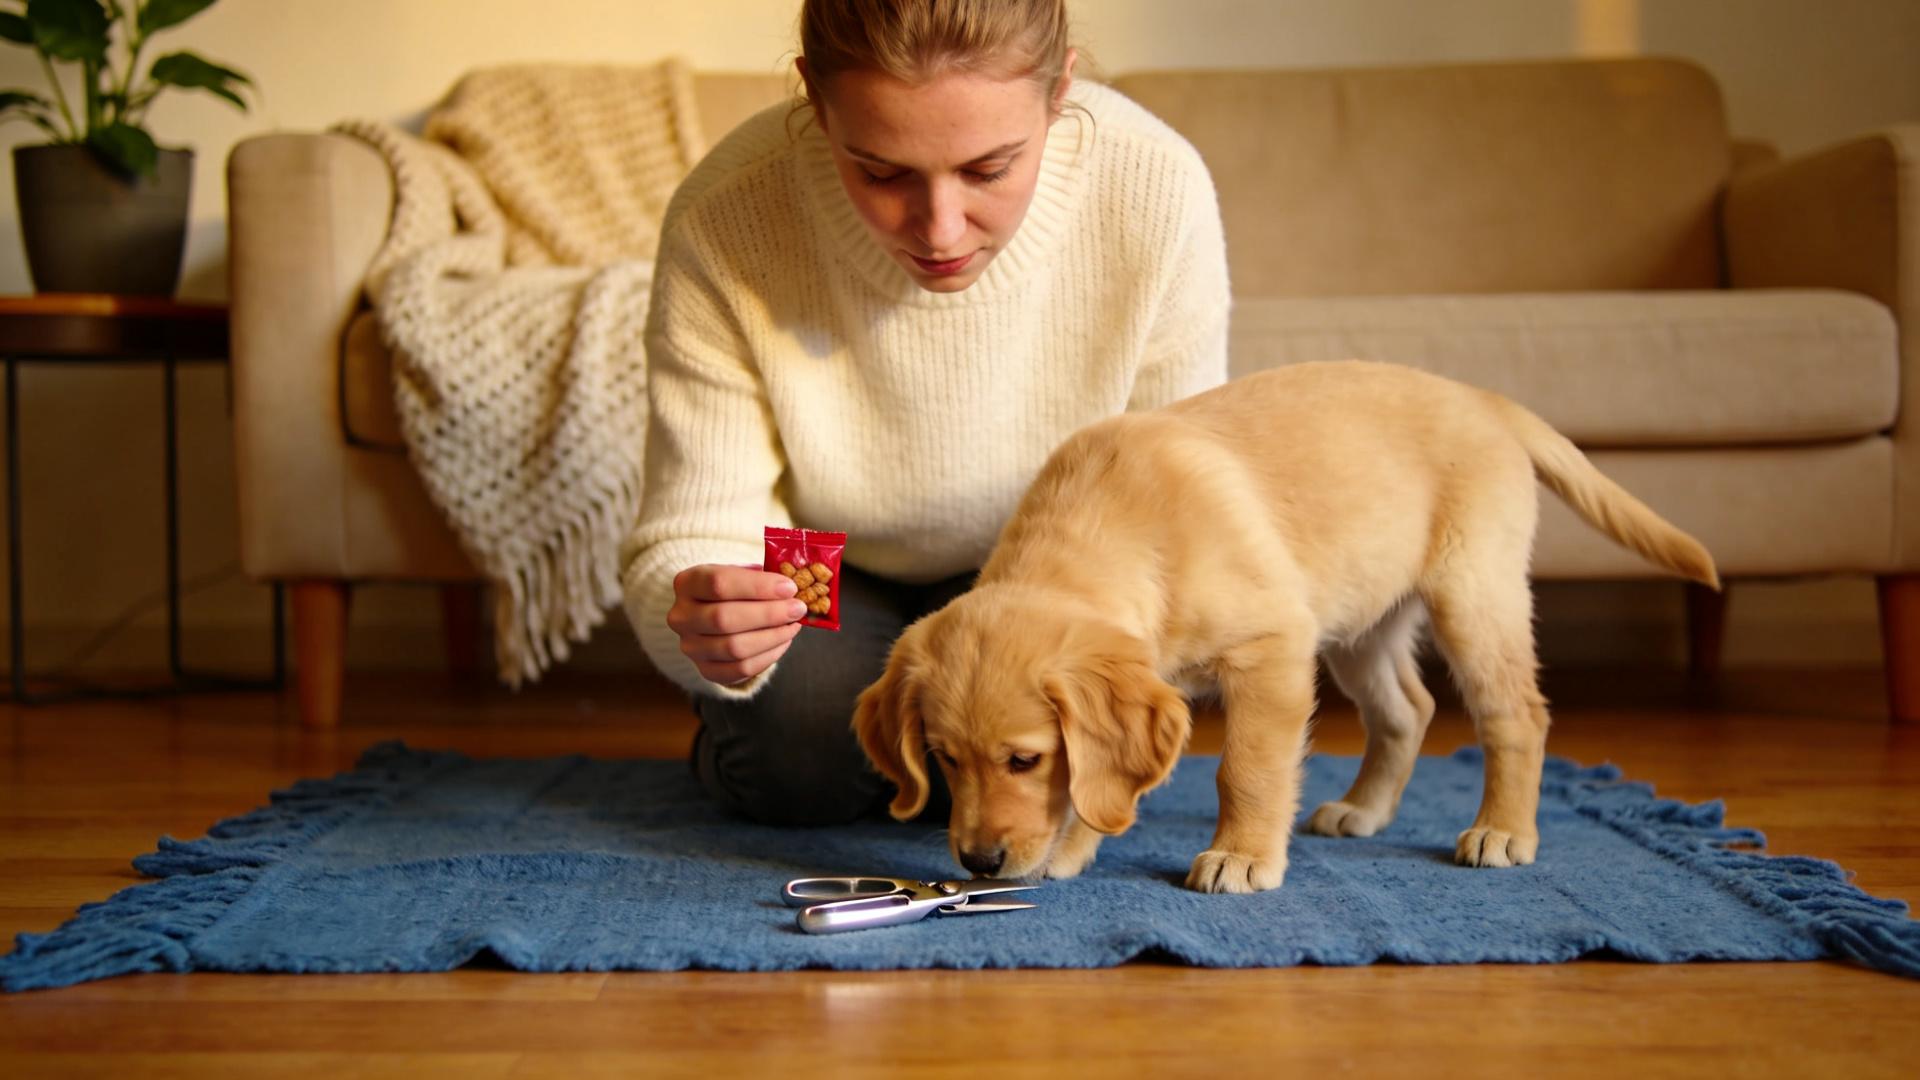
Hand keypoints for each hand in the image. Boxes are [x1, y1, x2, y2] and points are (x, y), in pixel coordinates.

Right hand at [667, 564, 806, 686]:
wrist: (712, 614)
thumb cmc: (733, 589)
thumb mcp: (738, 573)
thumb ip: (759, 577)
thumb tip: (789, 588)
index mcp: (687, 583)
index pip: (719, 584)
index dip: (758, 587)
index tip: (789, 587)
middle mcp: (681, 616)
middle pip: (724, 618)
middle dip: (769, 614)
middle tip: (798, 609)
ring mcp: (690, 647)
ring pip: (734, 648)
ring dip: (772, 637)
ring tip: (793, 625)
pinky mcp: (706, 670)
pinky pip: (740, 669)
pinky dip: (768, 656)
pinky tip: (783, 641)